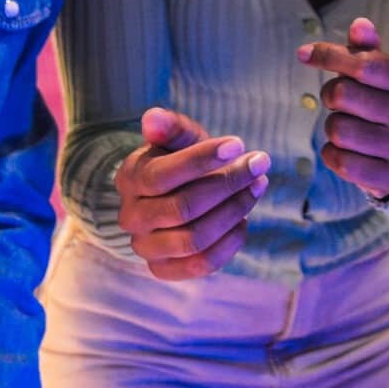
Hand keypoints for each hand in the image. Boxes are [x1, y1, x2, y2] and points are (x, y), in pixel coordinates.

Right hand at [110, 106, 268, 280]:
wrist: (175, 194)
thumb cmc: (180, 160)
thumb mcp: (179, 139)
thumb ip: (171, 128)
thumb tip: (153, 117)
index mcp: (130, 179)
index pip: (163, 175)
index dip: (202, 160)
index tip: (238, 145)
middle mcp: (131, 217)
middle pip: (183, 208)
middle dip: (227, 184)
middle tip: (258, 164)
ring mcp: (146, 248)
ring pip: (194, 239)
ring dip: (234, 211)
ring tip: (257, 186)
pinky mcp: (165, 270)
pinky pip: (201, 265)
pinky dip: (229, 243)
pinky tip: (244, 219)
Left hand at [300, 17, 388, 200]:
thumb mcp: (385, 74)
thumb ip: (368, 50)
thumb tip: (359, 24)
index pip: (365, 64)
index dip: (329, 56)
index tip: (304, 54)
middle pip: (343, 94)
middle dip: (330, 94)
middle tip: (337, 99)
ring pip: (337, 129)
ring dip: (332, 126)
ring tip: (348, 125)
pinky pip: (340, 161)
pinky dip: (332, 153)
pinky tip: (346, 149)